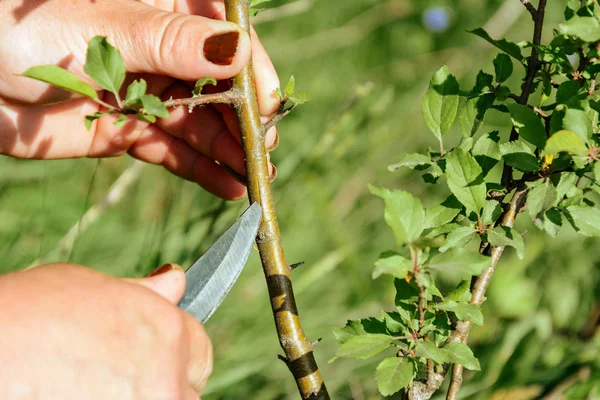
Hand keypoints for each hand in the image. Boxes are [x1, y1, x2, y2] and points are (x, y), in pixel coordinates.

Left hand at [0, 0, 279, 199]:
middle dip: (244, 119)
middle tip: (262, 153)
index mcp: (159, 7)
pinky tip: (230, 187)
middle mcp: (161, 48)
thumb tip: (238, 50)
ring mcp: (147, 90)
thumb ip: (169, 42)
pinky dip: (202, 169)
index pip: (223, 34)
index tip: (267, 105)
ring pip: (201, 121)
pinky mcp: (130, 128)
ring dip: (230, 150)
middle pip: (220, 84)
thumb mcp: (98, 28)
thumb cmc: (13, 28)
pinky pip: (174, 150)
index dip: (252, 69)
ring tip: (255, 178)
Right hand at [0, 263, 210, 399]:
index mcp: (171, 331)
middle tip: (118, 374)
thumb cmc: (40, 311)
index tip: (156, 355)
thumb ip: (145, 295)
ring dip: (141, 398)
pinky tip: (83, 395)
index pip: (199, 348)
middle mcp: (169, 376)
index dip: (175, 351)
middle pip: (185, 386)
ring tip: (93, 387)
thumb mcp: (99, 290)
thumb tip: (176, 282)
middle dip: (162, 380)